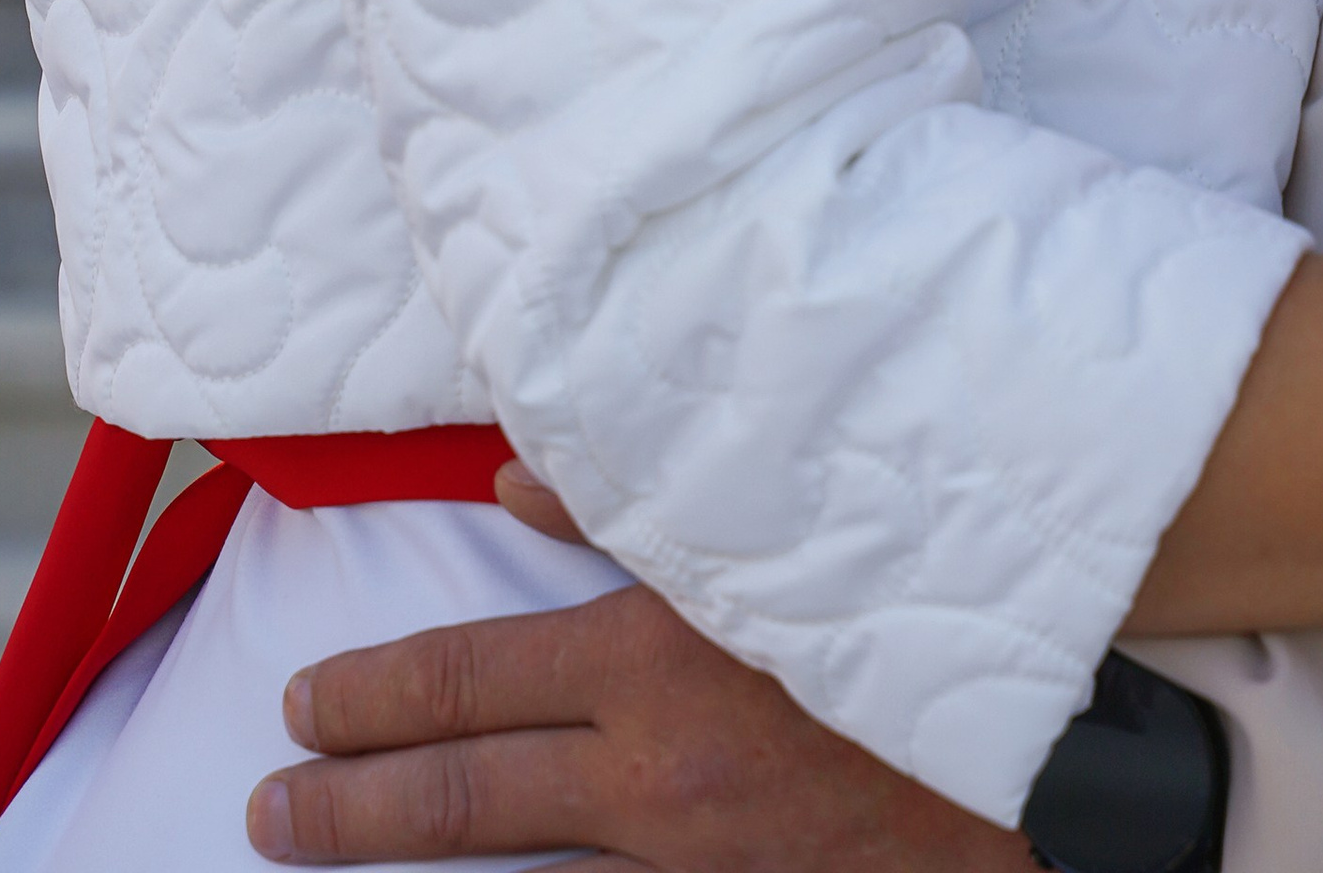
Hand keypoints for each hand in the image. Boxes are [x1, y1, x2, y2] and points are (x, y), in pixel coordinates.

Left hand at [245, 468, 1030, 869]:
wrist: (1053, 726)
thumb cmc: (902, 583)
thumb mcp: (762, 517)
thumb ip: (627, 500)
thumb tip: (511, 488)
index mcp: (649, 664)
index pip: (466, 682)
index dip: (368, 700)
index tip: (297, 707)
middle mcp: (653, 782)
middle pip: (464, 804)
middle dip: (350, 809)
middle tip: (269, 812)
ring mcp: (701, 867)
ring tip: (336, 860)